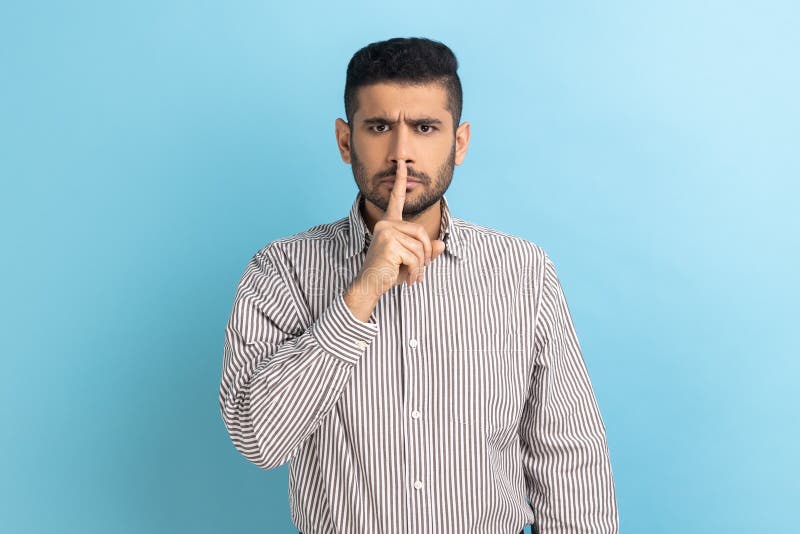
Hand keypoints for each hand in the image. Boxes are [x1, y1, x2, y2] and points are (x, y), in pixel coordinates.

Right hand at [348, 160, 445, 303]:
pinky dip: (415, 270)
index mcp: (389, 223)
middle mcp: (385, 224)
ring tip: (412, 276)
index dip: (400, 181)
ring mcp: (386, 232)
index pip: (396, 199)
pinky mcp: (388, 243)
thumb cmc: (389, 272)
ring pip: (419, 246)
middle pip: (420, 232)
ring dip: (420, 265)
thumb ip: (427, 250)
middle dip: (426, 254)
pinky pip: (415, 256)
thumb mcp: (412, 259)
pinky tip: (407, 277)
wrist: (371, 285)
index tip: (401, 164)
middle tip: (421, 269)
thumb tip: (442, 244)